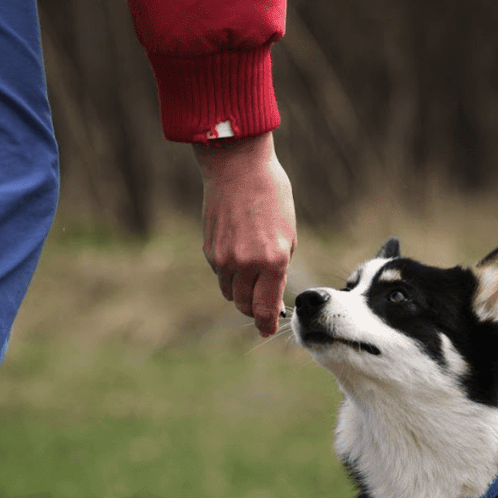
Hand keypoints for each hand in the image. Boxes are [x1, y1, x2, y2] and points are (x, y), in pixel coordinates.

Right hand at [195, 132, 295, 336]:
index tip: (268, 331)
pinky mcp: (209, 250)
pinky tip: (238, 254)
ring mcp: (224, 258)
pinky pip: (220, 274)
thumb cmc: (271, 194)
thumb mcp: (289, 233)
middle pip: (244, 306)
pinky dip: (229, 273)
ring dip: (240, 292)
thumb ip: (280, 265)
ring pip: (230, 293)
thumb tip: (272, 291)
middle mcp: (246, 264)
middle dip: (254, 310)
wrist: (238, 166)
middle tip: (262, 308)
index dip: (267, 324)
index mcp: (273, 260)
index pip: (266, 307)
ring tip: (251, 278)